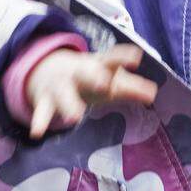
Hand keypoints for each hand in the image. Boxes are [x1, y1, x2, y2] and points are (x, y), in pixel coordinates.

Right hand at [25, 43, 157, 138]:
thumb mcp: (107, 78)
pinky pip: (42, 112)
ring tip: (74, 118)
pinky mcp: (45, 101)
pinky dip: (40, 121)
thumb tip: (153, 92)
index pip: (111, 61)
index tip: (136, 57)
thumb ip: (130, 86)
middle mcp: (77, 74)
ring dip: (69, 105)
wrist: (45, 71)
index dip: (123, 58)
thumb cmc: (87, 77)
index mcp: (96, 67)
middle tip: (104, 83)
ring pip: (64, 95)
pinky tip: (37, 133)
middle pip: (86, 74)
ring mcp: (60, 87)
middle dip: (95, 78)